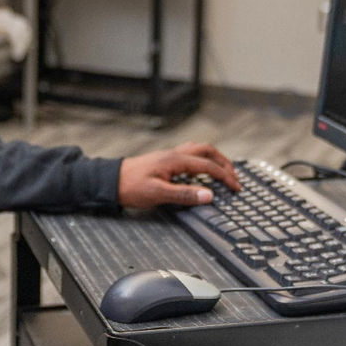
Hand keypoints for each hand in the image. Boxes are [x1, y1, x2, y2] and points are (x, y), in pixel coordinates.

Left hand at [117, 142, 239, 208]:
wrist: (110, 181)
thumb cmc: (130, 186)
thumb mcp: (158, 194)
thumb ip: (184, 194)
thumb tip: (208, 195)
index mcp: (176, 160)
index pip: (208, 166)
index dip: (225, 177)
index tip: (235, 187)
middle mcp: (174, 154)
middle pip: (207, 151)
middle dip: (224, 162)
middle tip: (234, 177)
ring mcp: (169, 156)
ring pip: (198, 150)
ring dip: (213, 158)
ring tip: (222, 171)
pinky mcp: (164, 160)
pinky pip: (189, 154)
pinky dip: (201, 160)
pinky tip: (199, 170)